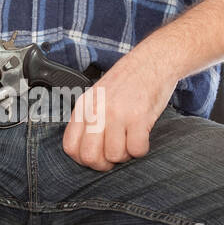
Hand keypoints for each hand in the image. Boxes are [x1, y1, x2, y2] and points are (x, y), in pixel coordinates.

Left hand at [62, 50, 178, 169]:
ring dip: (126, 155)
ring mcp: (117, 114)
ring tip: (131, 140)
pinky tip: (142, 136)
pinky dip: (141, 149)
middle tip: (115, 154)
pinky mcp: (139, 117)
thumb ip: (88, 119)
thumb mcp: (98, 96)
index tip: (97, 156)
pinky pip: (137, 149)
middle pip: (90, 156)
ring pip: (115, 156)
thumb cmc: (128, 81)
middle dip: (104, 164)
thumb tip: (85, 149)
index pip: (71, 147)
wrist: (152, 61)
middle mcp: (97, 111)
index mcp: (84, 106)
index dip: (84, 159)